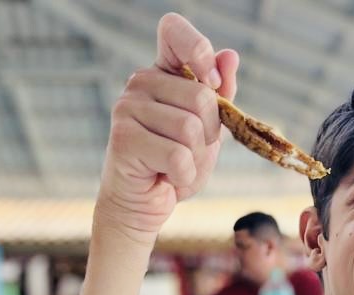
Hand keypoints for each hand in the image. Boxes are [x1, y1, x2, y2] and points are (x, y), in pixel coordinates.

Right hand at [94, 14, 238, 243]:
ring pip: (191, 129)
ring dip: (195, 159)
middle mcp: (139, 83)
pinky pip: (178, 155)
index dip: (199, 50)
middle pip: (201, 97)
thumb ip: (220, 95)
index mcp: (161, 72)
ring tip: (175, 165)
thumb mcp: (207, 130)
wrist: (142, 205)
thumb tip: (229, 56)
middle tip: (188, 151)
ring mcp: (126, 108)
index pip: (174, 30)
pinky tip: (166, 177)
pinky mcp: (123, 139)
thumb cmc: (175, 165)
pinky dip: (183, 175)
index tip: (211, 82)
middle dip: (209, 134)